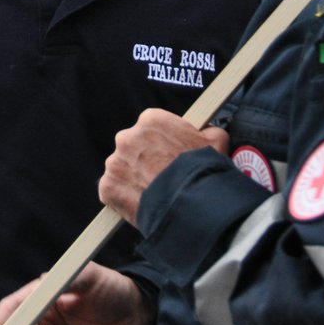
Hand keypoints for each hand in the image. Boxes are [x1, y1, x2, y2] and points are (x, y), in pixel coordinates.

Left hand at [100, 109, 229, 224]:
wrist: (189, 203)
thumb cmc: (202, 171)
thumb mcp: (216, 141)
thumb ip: (208, 131)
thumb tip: (208, 132)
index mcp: (150, 120)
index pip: (152, 128)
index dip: (162, 143)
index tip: (169, 155)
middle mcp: (127, 137)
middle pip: (134, 147)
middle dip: (145, 160)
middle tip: (161, 175)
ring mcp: (115, 163)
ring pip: (122, 169)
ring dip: (134, 178)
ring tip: (154, 192)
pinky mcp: (107, 186)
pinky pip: (114, 191)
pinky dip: (124, 198)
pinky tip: (141, 203)